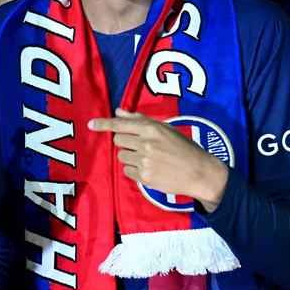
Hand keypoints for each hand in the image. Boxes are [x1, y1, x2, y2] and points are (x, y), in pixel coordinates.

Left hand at [88, 109, 228, 210]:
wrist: (199, 172)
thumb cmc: (183, 148)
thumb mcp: (166, 129)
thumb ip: (140, 120)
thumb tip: (118, 112)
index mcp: (152, 129)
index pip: (120, 124)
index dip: (103, 124)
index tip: (91, 124)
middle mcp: (146, 144)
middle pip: (118, 140)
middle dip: (126, 143)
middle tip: (142, 146)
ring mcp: (144, 161)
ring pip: (122, 156)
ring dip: (130, 157)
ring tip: (149, 158)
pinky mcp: (144, 177)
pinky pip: (127, 171)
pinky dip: (134, 170)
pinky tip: (150, 169)